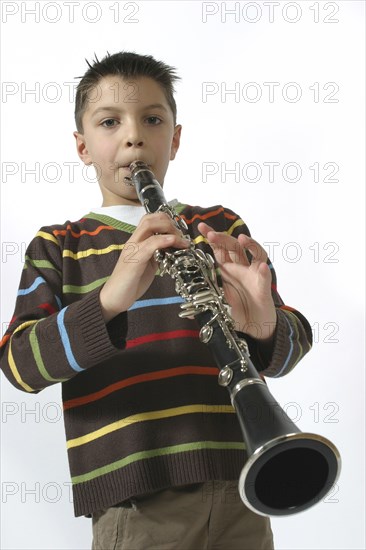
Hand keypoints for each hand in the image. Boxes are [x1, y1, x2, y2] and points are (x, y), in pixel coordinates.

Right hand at [100, 212, 189, 321]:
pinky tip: (173, 243)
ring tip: (181, 241)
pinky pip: (149, 245)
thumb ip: (157, 254)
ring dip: (170, 230)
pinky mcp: (134, 261)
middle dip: (169, 223)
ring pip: (149, 226)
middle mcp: (133, 242)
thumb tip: (172, 248)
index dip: (166, 220)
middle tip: (182, 236)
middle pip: (150, 219)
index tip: (179, 231)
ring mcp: (133, 250)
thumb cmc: (130, 282)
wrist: (114, 298)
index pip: (149, 219)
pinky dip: (163, 241)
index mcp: (137, 242)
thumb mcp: (148, 264)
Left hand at [198, 222, 275, 339]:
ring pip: (255, 253)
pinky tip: (262, 267)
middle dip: (223, 238)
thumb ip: (203, 293)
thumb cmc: (234, 311)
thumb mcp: (215, 299)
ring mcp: (253, 274)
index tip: (201, 227)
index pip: (218, 248)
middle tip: (211, 235)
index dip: (211, 237)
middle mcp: (240, 267)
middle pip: (234, 246)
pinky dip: (264, 271)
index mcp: (226, 269)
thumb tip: (184, 293)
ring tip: (242, 239)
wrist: (251, 326)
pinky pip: (265, 276)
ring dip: (250, 244)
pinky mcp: (263, 286)